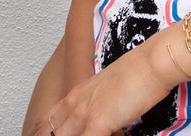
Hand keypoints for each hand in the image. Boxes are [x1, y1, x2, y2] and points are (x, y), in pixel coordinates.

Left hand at [28, 41, 173, 135]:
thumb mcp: (111, 92)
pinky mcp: (98, 121)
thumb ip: (100, 109)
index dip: (37, 132)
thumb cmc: (138, 74)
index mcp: (76, 95)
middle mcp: (75, 103)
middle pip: (46, 130)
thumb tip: (103, 124)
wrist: (153, 62)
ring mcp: (84, 112)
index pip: (45, 120)